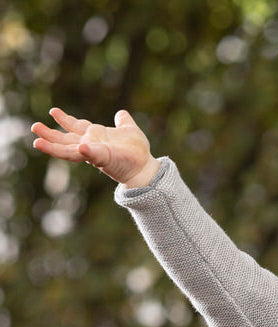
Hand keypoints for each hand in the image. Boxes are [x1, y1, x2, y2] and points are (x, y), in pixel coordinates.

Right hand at [31, 108, 159, 187]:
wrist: (146, 167)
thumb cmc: (137, 151)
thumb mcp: (129, 130)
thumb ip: (123, 122)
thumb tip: (121, 113)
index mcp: (95, 137)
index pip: (76, 127)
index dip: (65, 120)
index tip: (52, 111)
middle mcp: (91, 146)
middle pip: (65, 140)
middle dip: (50, 135)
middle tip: (34, 128)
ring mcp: (95, 153)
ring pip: (70, 151)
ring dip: (54, 147)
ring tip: (38, 143)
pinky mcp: (104, 158)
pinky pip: (93, 155)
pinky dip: (86, 152)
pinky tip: (80, 147)